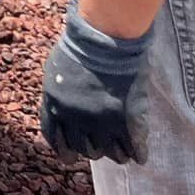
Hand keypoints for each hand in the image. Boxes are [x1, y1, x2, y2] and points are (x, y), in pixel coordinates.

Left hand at [38, 6, 150, 164]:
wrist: (104, 38)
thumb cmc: (80, 47)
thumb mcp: (57, 71)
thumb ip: (59, 95)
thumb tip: (61, 111)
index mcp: (54, 104)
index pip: (54, 137)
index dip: (63, 148)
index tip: (70, 155)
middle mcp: (74, 118)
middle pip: (83, 148)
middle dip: (91, 148)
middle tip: (100, 144)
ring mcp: (99, 121)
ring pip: (107, 152)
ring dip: (115, 152)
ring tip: (121, 151)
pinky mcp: (123, 121)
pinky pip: (130, 148)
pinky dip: (136, 153)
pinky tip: (140, 155)